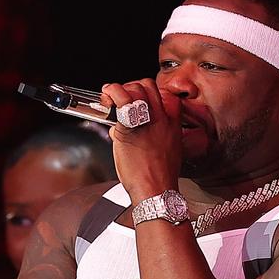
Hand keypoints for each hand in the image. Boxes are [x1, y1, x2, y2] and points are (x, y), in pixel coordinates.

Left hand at [101, 79, 182, 200]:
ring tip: (110, 98)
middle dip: (132, 87)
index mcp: (172, 125)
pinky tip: (106, 97)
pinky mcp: (130, 127)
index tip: (138, 100)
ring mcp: (148, 121)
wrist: (156, 192)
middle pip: (148, 86)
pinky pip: (122, 98)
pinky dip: (112, 92)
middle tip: (120, 99)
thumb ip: (144, 138)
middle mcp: (162, 119)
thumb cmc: (156, 178)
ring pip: (136, 87)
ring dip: (120, 88)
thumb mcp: (162, 154)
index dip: (149, 93)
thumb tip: (118, 130)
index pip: (166, 95)